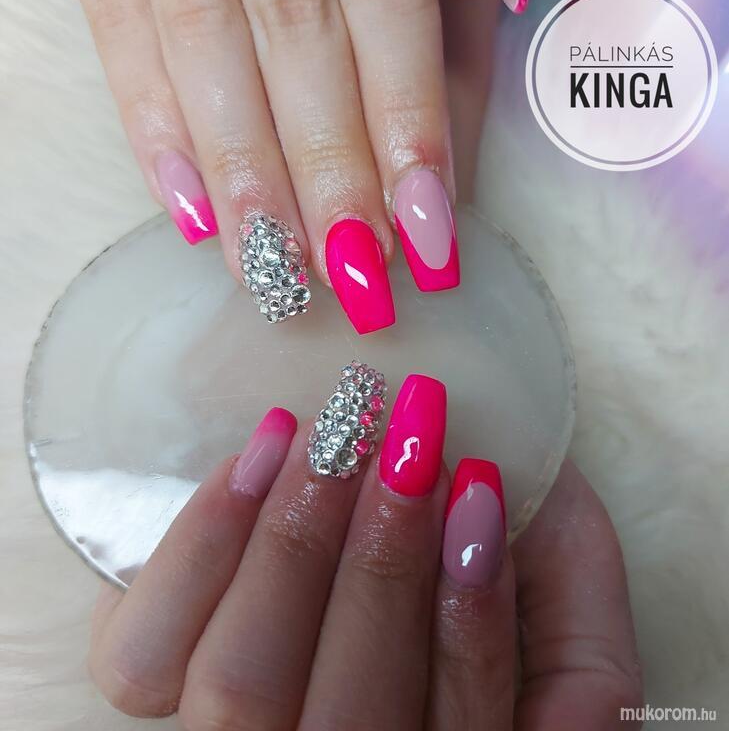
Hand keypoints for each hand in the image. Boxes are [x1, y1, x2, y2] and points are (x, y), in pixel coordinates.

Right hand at [67, 0, 528, 332]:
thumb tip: (492, 28)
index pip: (389, 5)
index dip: (409, 123)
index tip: (427, 231)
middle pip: (299, 42)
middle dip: (328, 168)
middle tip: (350, 272)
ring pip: (206, 51)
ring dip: (244, 175)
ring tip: (272, 272)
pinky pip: (119, 32)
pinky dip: (151, 126)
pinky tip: (190, 214)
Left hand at [88, 367, 640, 728]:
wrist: (372, 498)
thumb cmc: (474, 541)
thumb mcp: (561, 587)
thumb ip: (585, 639)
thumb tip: (518, 608)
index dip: (471, 623)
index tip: (477, 485)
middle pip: (343, 722)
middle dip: (380, 568)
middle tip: (400, 440)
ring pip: (240, 691)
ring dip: (296, 544)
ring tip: (333, 436)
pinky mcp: (148, 678)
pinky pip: (145, 651)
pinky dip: (204, 543)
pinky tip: (263, 452)